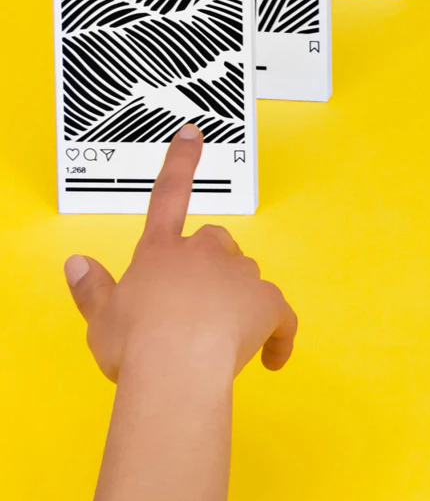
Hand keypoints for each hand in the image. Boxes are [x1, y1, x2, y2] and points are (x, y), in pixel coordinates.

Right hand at [63, 124, 297, 383]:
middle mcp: (203, 252)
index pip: (168, 195)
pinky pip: (282, 318)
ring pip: (247, 277)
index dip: (180, 160)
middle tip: (194, 303)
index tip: (193, 131)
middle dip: (210, 264)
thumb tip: (76, 263)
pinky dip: (278, 337)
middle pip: (215, 241)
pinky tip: (270, 359)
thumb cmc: (135, 345)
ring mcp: (240, 274)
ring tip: (216, 341)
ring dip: (238, 301)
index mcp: (159, 251)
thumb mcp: (101, 317)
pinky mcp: (270, 302)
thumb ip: (91, 288)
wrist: (175, 369)